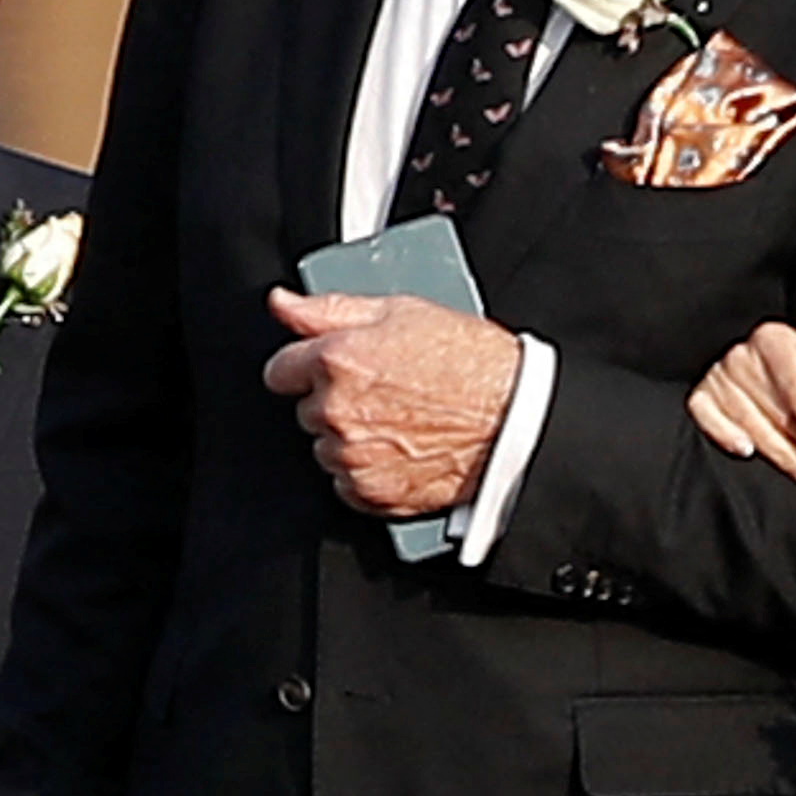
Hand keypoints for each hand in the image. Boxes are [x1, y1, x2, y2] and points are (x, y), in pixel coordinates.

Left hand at [263, 288, 520, 518]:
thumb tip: (283, 303)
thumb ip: (327, 309)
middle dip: (333, 401)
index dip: (305, 367)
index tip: (327, 369)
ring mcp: (352, 455)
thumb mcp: (401, 310)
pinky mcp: (370, 491)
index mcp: (337, 360)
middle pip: (305, 411)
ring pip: (325, 448)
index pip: (279, 370)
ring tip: (398, 422)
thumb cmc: (470, 362)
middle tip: (383, 392)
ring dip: (350, 438)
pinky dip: (366, 470)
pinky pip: (346, 483)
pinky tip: (400, 449)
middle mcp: (337, 411)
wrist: (516, 418)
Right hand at [687, 320, 795, 483]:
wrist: (757, 367)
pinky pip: (709, 421)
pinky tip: (747, 450)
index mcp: (777, 340)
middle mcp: (743, 354)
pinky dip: (727, 436)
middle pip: (777, 411)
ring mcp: (718, 375)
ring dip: (781, 455)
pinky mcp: (701, 396)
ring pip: (750, 424)